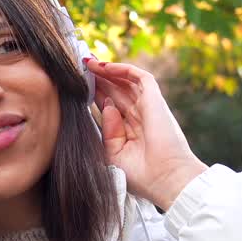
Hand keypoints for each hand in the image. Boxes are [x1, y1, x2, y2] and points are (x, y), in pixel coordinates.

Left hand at [88, 59, 206, 210]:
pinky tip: (103, 66)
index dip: (94, 94)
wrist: (165, 179)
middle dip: (98, 78)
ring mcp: (147, 106)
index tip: (76, 86)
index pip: (109, 106)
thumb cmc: (142, 175)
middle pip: (115, 90)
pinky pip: (139, 77)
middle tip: (78, 66)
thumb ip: (107, 131)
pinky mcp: (155, 99)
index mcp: (129, 131)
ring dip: (106, 70)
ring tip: (86, 61)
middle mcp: (138, 116)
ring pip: (125, 81)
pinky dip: (122, 69)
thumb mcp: (113, 154)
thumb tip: (106, 106)